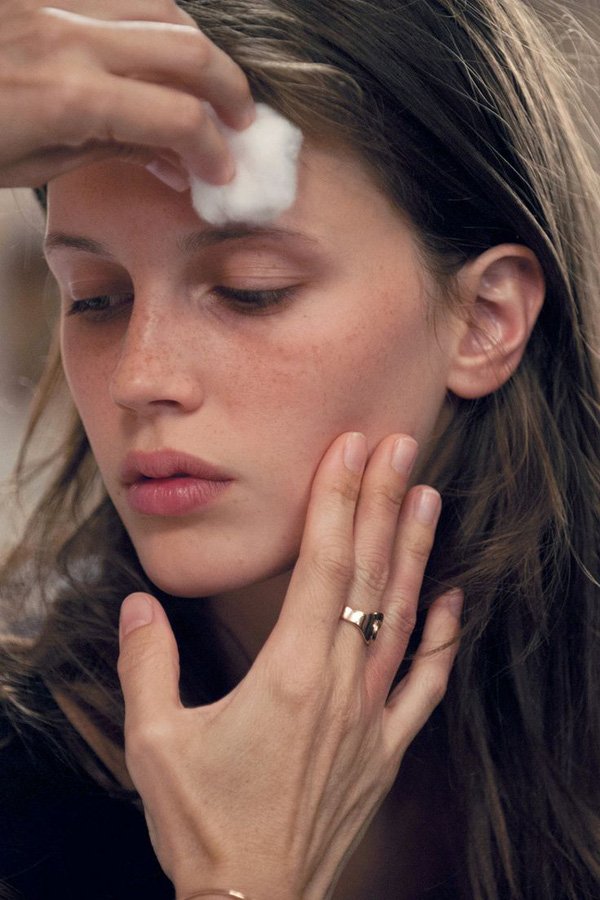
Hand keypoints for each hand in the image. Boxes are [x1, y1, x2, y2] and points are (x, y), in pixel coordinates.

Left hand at [0, 0, 253, 188]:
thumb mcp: (31, 166)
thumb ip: (107, 150)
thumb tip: (167, 156)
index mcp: (69, 97)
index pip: (178, 117)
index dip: (215, 149)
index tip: (221, 172)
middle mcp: (68, 36)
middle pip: (187, 48)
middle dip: (230, 89)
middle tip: (239, 122)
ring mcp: (52, 1)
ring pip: (159, 5)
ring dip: (195, 47)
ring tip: (203, 83)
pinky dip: (149, 16)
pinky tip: (151, 46)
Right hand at [117, 432, 462, 899]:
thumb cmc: (204, 825)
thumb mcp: (155, 743)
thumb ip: (147, 664)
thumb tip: (138, 604)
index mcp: (289, 674)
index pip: (321, 564)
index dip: (338, 500)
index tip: (350, 449)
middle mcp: (341, 684)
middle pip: (367, 574)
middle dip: (383, 502)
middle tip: (399, 445)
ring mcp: (371, 716)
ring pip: (401, 615)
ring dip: (414, 552)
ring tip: (428, 495)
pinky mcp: (386, 749)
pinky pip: (425, 684)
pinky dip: (442, 638)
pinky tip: (452, 599)